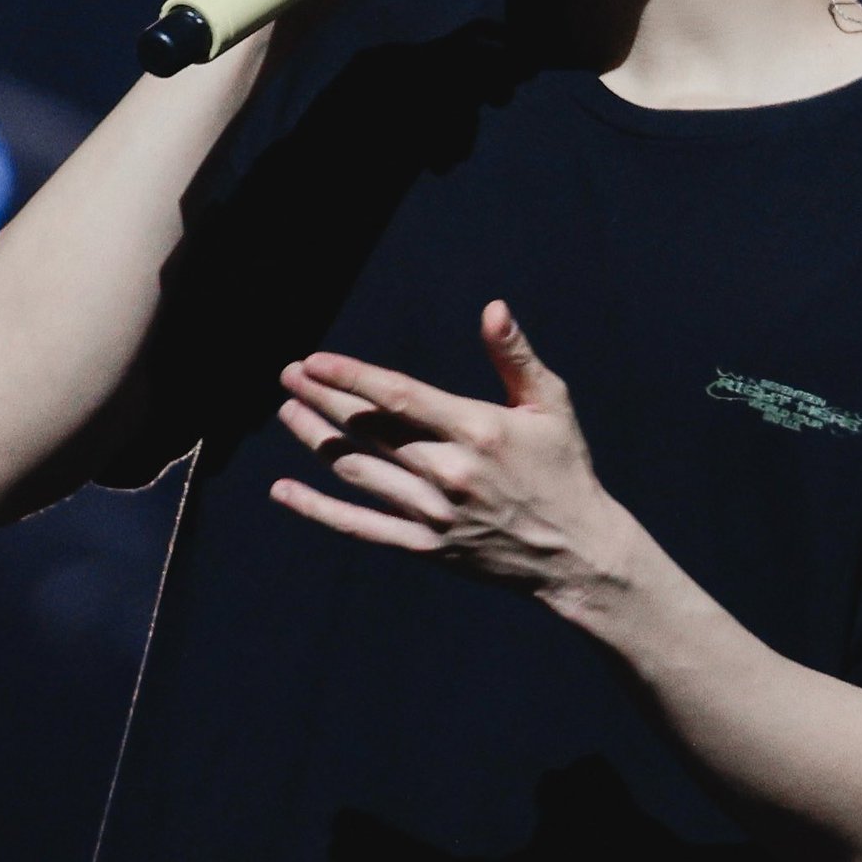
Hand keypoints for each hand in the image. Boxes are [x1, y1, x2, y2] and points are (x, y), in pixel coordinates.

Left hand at [270, 301, 627, 607]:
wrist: (577, 553)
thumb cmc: (564, 468)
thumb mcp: (550, 406)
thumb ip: (515, 357)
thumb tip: (493, 308)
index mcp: (477, 431)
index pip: (399, 397)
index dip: (351, 377)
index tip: (314, 361)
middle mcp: (449, 472)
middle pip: (368, 431)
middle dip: (322, 399)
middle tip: (289, 375)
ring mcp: (434, 513)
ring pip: (356, 472)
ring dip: (315, 440)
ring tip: (288, 411)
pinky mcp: (426, 546)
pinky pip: (360, 526)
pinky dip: (318, 508)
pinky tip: (283, 489)